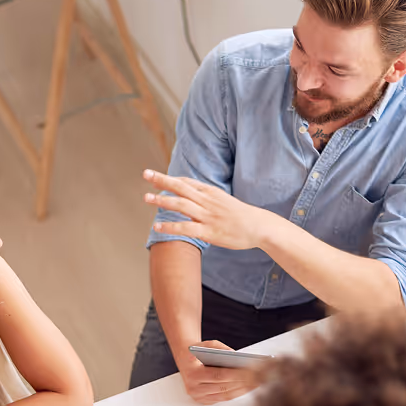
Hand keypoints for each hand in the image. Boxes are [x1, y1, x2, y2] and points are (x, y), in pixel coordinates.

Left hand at [144, 170, 272, 250]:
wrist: (259, 227)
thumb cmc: (242, 216)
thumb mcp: (224, 201)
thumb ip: (207, 200)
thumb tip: (191, 201)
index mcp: (211, 192)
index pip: (187, 182)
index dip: (170, 179)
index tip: (154, 177)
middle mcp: (207, 201)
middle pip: (181, 187)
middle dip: (162, 180)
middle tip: (145, 174)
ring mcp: (207, 216)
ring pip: (181, 204)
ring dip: (162, 200)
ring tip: (146, 197)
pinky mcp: (209, 232)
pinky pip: (186, 228)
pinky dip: (170, 227)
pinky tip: (157, 227)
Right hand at [177, 340, 262, 404]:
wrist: (184, 359)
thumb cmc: (197, 351)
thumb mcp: (207, 344)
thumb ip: (221, 349)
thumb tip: (237, 357)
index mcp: (192, 373)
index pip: (218, 375)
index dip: (235, 375)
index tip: (250, 372)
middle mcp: (193, 388)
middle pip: (223, 387)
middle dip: (242, 383)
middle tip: (258, 378)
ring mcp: (197, 396)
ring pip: (224, 396)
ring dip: (242, 390)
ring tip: (256, 383)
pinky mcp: (203, 401)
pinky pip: (222, 399)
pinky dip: (235, 393)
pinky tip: (246, 387)